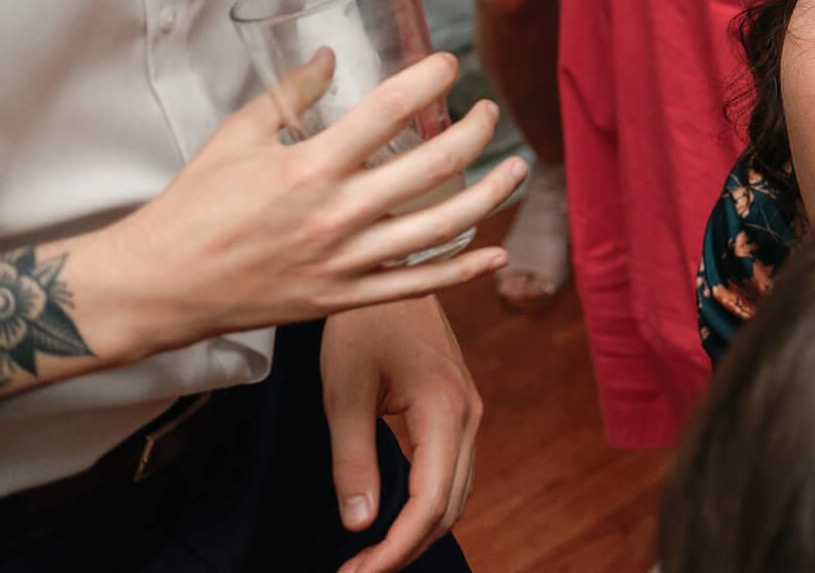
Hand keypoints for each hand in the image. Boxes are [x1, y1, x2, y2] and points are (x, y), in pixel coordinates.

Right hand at [102, 51, 524, 358]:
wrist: (160, 286)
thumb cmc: (194, 205)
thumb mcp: (236, 136)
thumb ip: (289, 94)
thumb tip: (330, 56)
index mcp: (310, 166)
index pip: (389, 110)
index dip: (430, 79)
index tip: (451, 63)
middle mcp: (336, 214)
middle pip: (433, 165)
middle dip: (475, 131)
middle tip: (488, 111)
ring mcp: (344, 261)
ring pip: (441, 227)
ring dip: (490, 195)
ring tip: (516, 168)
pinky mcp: (342, 298)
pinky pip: (416, 284)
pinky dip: (462, 270)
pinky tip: (495, 250)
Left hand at [320, 298, 480, 572]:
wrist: (394, 269)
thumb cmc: (363, 325)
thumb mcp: (344, 392)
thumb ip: (353, 460)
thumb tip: (359, 523)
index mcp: (446, 411)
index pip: (429, 503)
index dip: (394, 549)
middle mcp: (470, 415)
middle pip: (449, 506)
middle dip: (405, 549)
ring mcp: (469, 411)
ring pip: (455, 493)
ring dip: (417, 531)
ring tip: (368, 557)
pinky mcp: (458, 408)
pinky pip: (452, 472)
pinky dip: (426, 505)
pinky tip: (391, 518)